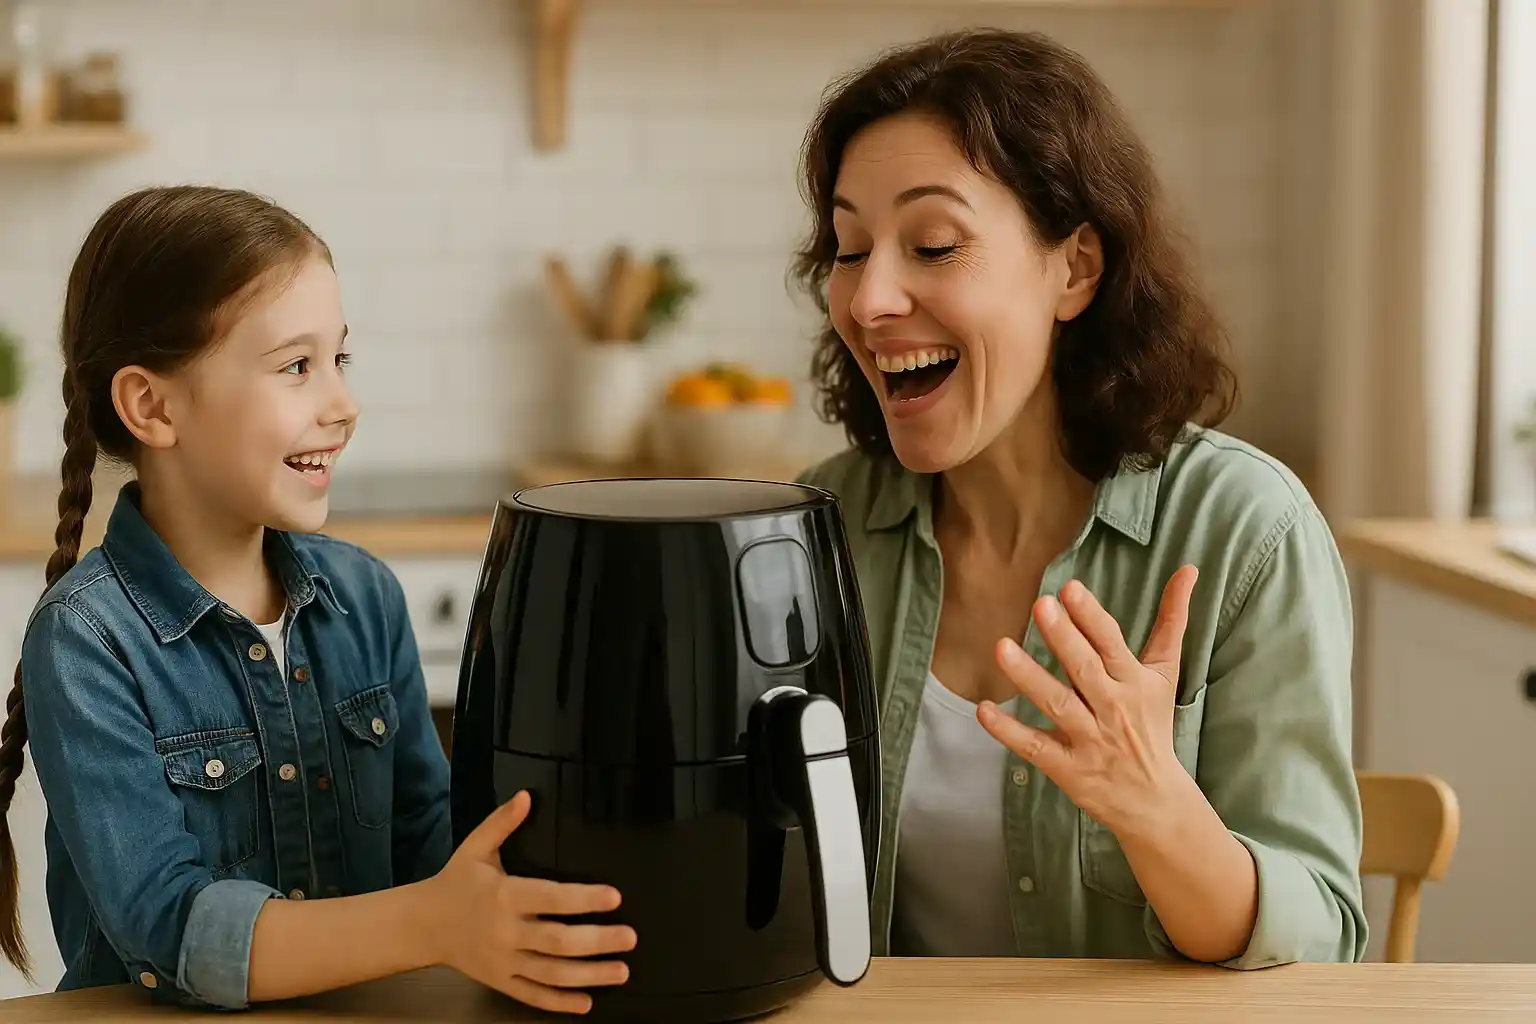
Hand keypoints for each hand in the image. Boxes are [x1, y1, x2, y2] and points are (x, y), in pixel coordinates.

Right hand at [423, 791, 636, 1014]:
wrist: (423, 925)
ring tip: (622, 971)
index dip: (583, 898)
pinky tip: (587, 1003)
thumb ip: (501, 822)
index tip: (614, 897)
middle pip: (557, 941)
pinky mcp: (501, 980)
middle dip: (597, 941)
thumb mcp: (475, 847)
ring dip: (589, 975)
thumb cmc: (456, 882)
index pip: (550, 898)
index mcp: (504, 895)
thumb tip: (526, 796)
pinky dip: (559, 1002)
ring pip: (551, 973)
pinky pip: (532, 995)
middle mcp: (505, 931)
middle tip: (630, 938)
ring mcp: (503, 960)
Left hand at [977, 565, 1199, 839]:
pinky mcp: (1069, 768)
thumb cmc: (1153, 725)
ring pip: (1057, 704)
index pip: (1112, 644)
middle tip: (1041, 605)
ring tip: (1001, 648)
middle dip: (1063, 637)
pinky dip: (1009, 730)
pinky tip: (984, 710)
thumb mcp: (1165, 672)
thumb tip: (1187, 569)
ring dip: (1029, 677)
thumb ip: (1172, 620)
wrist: (1156, 799)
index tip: (1071, 589)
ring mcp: (1089, 739)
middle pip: (1085, 669)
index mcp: (1134, 682)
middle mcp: (1113, 708)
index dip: (1092, 617)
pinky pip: (1035, 746)